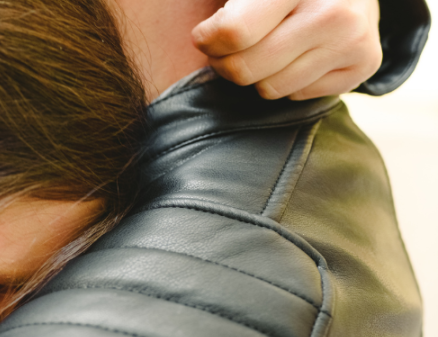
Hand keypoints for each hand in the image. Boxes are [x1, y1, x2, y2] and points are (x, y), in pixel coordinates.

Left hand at [192, 0, 381, 99]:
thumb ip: (227, 5)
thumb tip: (203, 37)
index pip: (234, 33)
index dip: (208, 40)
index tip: (206, 34)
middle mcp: (333, 9)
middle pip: (246, 68)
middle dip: (226, 62)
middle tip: (229, 48)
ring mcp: (353, 39)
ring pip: (269, 88)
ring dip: (258, 74)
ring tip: (268, 47)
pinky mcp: (365, 64)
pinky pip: (296, 95)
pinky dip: (288, 81)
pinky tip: (299, 55)